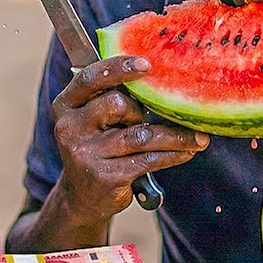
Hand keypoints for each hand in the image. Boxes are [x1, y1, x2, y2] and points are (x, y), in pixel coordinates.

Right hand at [51, 56, 208, 218]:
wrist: (82, 198)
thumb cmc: (97, 148)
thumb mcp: (92, 120)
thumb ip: (109, 97)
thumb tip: (157, 75)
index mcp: (66, 105)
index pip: (90, 78)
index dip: (118, 68)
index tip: (147, 64)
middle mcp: (70, 128)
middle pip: (117, 104)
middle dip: (142, 110)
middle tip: (157, 117)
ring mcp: (86, 154)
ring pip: (140, 135)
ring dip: (174, 136)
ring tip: (197, 138)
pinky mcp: (105, 176)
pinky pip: (148, 159)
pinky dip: (172, 155)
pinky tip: (186, 152)